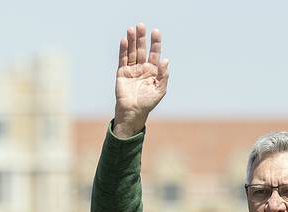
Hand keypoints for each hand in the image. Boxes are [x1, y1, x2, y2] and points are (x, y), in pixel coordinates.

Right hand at [113, 23, 169, 138]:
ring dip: (131, 41)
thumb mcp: (160, 90)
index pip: (155, 53)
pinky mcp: (122, 72)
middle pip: (142, 49)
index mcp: (153, 71)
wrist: (133, 111)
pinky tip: (124, 40)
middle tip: (141, 25)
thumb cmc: (148, 102)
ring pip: (132, 52)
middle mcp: (142, 68)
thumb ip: (164, 75)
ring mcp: (132, 69)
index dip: (155, 42)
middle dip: (142, 38)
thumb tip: (166, 59)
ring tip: (132, 29)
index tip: (155, 32)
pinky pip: (123, 59)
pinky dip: (123, 50)